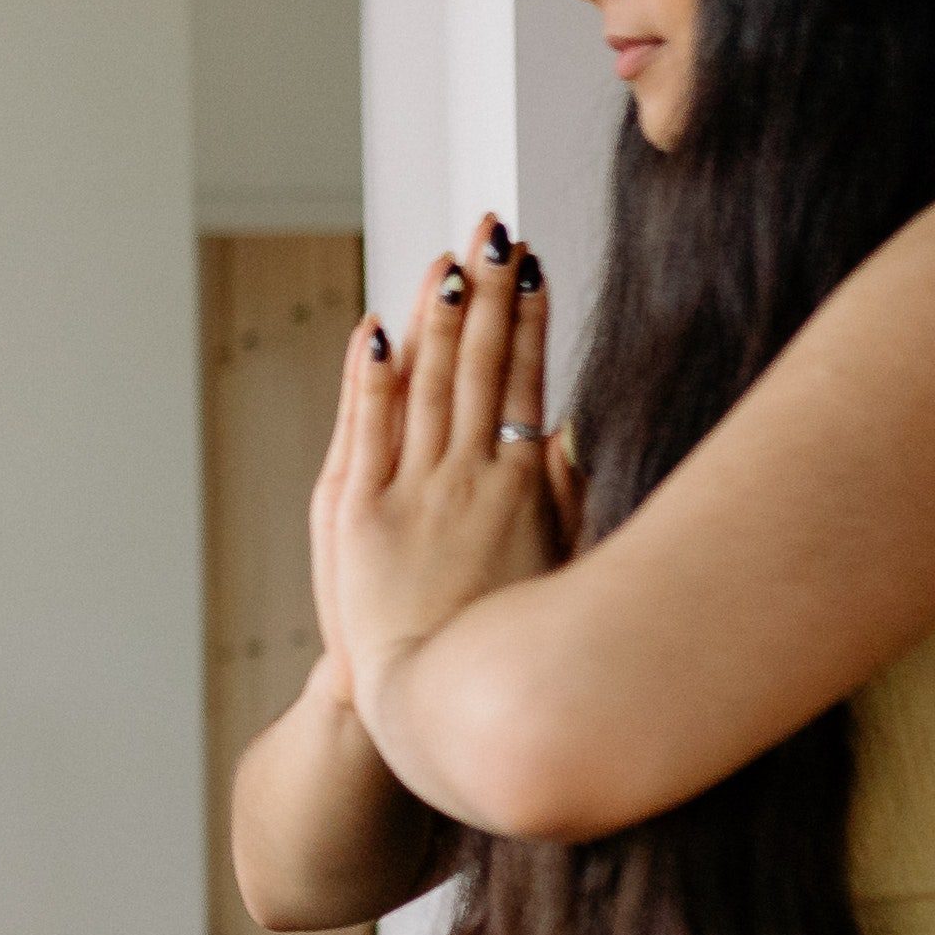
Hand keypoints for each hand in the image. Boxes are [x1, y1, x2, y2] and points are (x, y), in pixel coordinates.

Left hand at [332, 219, 577, 746]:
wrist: (432, 705)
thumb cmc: (503, 641)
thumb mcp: (562, 564)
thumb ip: (568, 492)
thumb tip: (576, 425)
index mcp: (525, 487)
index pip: (528, 379)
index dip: (529, 317)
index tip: (531, 263)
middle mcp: (470, 478)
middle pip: (480, 365)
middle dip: (485, 292)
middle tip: (490, 229)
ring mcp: (412, 491)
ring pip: (428, 384)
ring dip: (436, 317)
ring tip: (446, 259)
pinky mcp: (357, 513)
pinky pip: (365, 429)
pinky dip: (370, 377)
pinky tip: (374, 330)